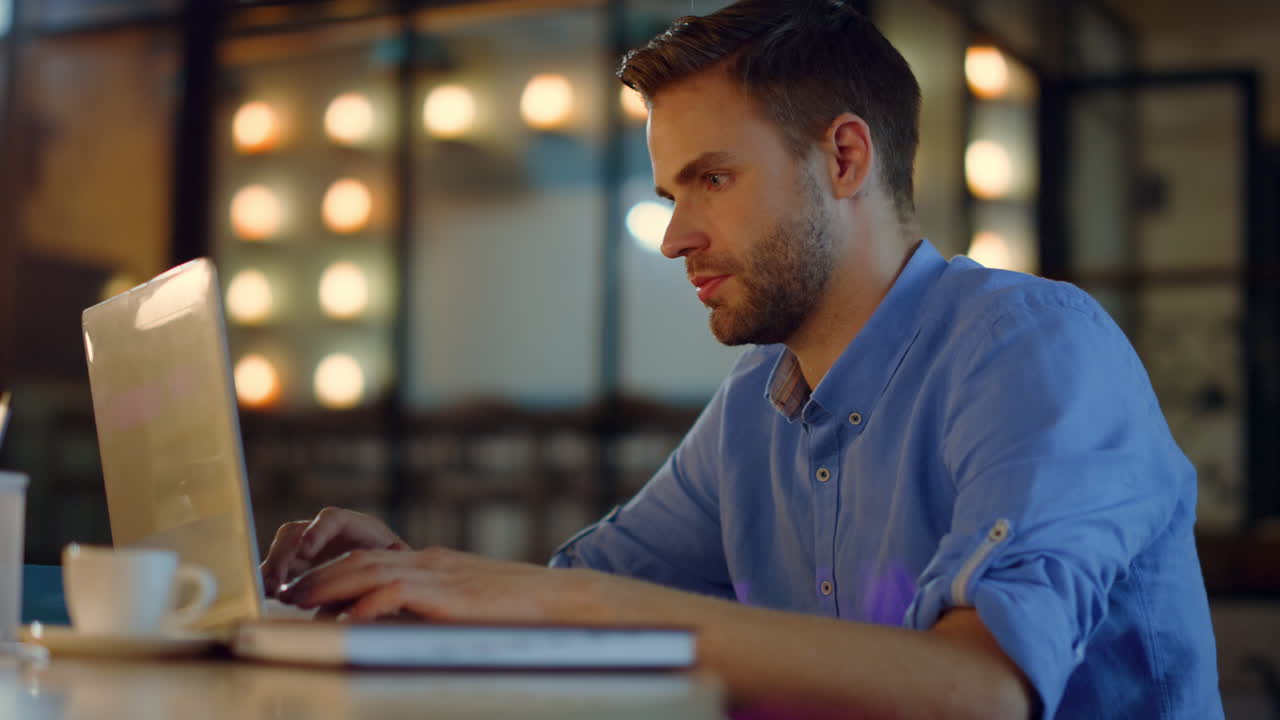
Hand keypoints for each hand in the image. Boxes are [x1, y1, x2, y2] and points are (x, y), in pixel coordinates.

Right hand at [260, 507, 408, 596]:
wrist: (397, 588)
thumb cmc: (400, 577)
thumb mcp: (398, 571)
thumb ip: (388, 568)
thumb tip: (389, 563)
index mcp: (359, 528)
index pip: (332, 518)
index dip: (317, 531)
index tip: (306, 551)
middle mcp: (330, 536)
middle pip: (297, 532)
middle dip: (284, 555)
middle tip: (279, 582)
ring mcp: (313, 552)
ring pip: (282, 550)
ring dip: (273, 569)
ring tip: (271, 591)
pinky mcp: (301, 571)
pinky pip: (277, 570)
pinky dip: (270, 581)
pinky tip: (268, 597)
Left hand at [276, 546, 629, 623]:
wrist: (563, 601)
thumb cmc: (523, 610)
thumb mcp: (470, 603)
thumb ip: (436, 606)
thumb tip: (401, 623)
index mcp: (435, 563)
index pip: (373, 556)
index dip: (335, 569)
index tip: (308, 587)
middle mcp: (432, 562)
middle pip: (361, 558)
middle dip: (320, 574)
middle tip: (288, 592)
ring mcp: (441, 574)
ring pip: (370, 571)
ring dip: (330, 586)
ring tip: (301, 601)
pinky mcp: (450, 595)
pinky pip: (398, 593)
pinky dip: (368, 604)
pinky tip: (347, 619)